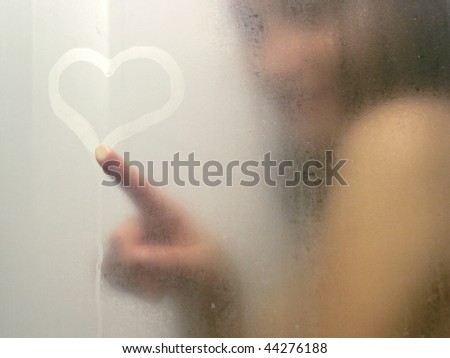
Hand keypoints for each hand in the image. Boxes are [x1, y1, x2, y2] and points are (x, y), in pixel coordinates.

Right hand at [95, 145, 226, 301]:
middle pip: (118, 238)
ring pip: (110, 259)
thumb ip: (168, 261)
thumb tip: (133, 257)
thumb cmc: (205, 266)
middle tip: (156, 285)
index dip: (120, 169)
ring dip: (133, 280)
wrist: (202, 288)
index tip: (101, 151)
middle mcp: (143, 221)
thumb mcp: (195, 264)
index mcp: (165, 212)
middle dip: (132, 263)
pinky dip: (128, 287)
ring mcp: (131, 240)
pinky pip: (109, 273)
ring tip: (160, 288)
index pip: (140, 188)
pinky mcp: (122, 259)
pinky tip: (151, 289)